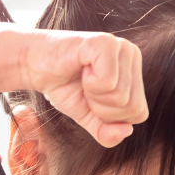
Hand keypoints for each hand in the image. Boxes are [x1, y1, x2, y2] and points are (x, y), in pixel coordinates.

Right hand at [22, 30, 147, 146]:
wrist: (34, 66)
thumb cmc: (64, 87)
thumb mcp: (90, 118)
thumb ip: (108, 133)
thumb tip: (127, 130)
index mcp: (134, 72)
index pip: (139, 114)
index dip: (112, 117)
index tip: (92, 99)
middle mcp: (132, 55)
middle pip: (133, 107)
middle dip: (103, 108)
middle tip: (86, 88)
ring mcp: (121, 46)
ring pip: (121, 96)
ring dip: (94, 96)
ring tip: (83, 78)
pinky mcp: (105, 42)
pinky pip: (109, 82)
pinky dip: (90, 84)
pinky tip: (81, 68)